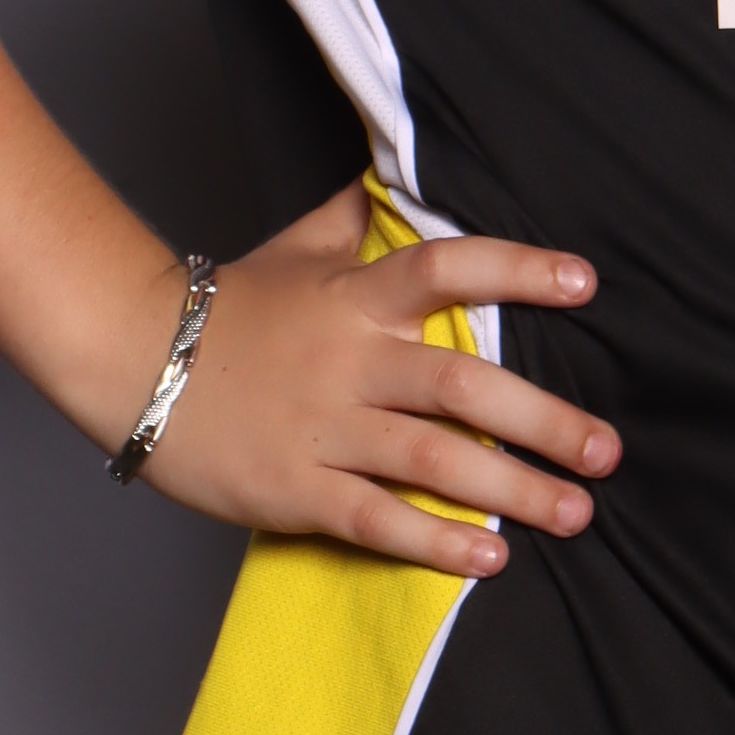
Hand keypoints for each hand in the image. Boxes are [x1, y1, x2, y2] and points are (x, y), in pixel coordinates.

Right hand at [134, 179, 618, 578]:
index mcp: (355, 297)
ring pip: (433, 458)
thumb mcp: (293, 250)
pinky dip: (436, 540)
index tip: (586, 284)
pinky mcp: (293, 489)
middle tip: (608, 452)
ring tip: (574, 514)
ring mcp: (323, 427)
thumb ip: (352, 221)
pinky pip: (377, 518)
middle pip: (462, 384)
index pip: (449, 267)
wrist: (127, 358)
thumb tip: (390, 176)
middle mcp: (350, 359)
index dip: (519, 271)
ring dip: (512, 489)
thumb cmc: (219, 308)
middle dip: (545, 421)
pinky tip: (490, 558)